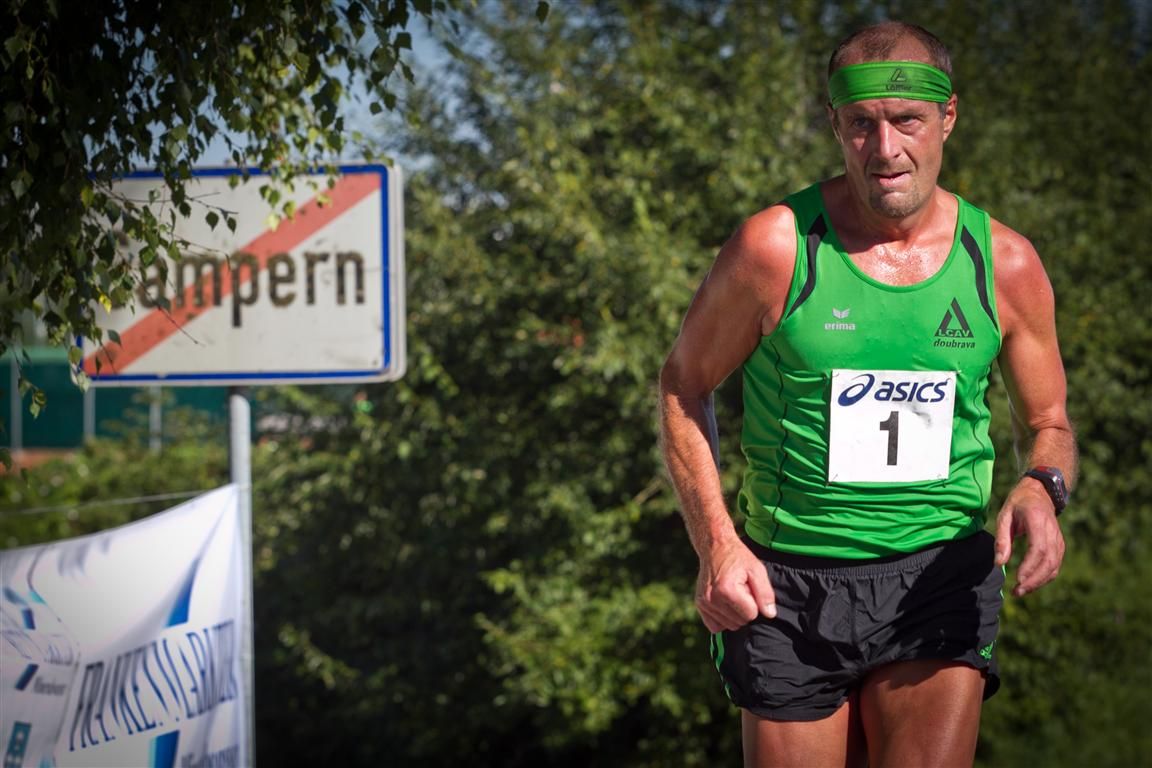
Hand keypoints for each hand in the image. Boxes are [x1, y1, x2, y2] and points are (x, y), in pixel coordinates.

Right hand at [694, 537, 775, 631]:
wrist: (715, 547)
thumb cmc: (738, 557)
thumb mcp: (757, 569)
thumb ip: (765, 593)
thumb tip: (770, 614)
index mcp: (728, 590)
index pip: (751, 615)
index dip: (755, 603)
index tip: (749, 589)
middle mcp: (713, 598)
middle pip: (740, 622)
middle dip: (744, 609)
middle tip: (741, 590)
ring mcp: (704, 603)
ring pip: (729, 626)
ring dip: (734, 614)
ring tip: (732, 595)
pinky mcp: (700, 604)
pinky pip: (715, 626)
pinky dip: (723, 619)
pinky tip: (725, 605)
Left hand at [994, 479, 1065, 596]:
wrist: (1040, 493)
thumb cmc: (1018, 504)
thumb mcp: (1004, 516)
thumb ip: (1002, 540)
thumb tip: (998, 564)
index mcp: (1037, 520)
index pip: (1038, 548)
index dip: (1029, 566)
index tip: (1017, 579)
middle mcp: (1052, 531)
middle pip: (1048, 561)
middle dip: (1034, 580)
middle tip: (1017, 592)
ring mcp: (1058, 539)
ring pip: (1054, 566)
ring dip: (1039, 582)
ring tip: (1021, 591)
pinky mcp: (1059, 546)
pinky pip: (1055, 565)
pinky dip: (1045, 577)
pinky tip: (1030, 584)